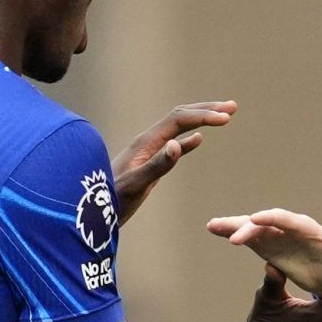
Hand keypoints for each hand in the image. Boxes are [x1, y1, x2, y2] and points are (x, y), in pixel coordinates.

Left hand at [112, 100, 236, 221]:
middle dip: (206, 109)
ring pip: (178, 128)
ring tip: (223, 116)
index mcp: (146, 142)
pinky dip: (189, 139)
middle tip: (232, 107)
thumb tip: (179, 144)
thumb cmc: (111, 201)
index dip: (203, 116)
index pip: (179, 120)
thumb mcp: (136, 185)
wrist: (89, 214)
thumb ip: (157, 165)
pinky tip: (199, 140)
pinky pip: (172, 145)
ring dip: (200, 120)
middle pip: (180, 116)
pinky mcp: (148, 164)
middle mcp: (147, 142)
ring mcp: (147, 151)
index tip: (227, 118)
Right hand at [205, 209, 321, 296]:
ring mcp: (277, 236)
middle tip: (232, 236)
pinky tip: (213, 228)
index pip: (288, 220)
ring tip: (213, 225)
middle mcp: (289, 229)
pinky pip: (248, 238)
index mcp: (307, 229)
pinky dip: (232, 233)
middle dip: (249, 227)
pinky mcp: (269, 246)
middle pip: (266, 223)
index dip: (273, 219)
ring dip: (234, 226)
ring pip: (253, 227)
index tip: (257, 220)